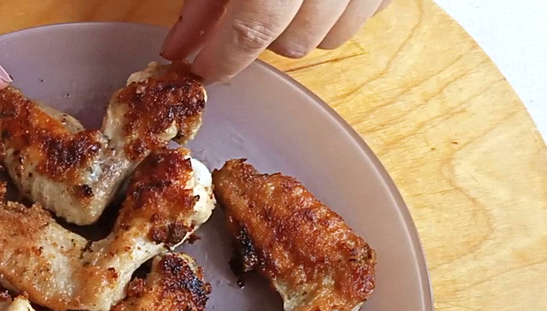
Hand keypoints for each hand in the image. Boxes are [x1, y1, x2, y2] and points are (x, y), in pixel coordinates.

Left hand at [161, 0, 391, 80]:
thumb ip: (204, 2)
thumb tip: (179, 48)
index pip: (252, 28)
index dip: (223, 57)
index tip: (203, 68)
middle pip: (294, 44)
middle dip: (261, 41)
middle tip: (244, 17)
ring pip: (332, 38)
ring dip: (301, 30)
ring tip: (284, 0)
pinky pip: (367, 16)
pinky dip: (339, 13)